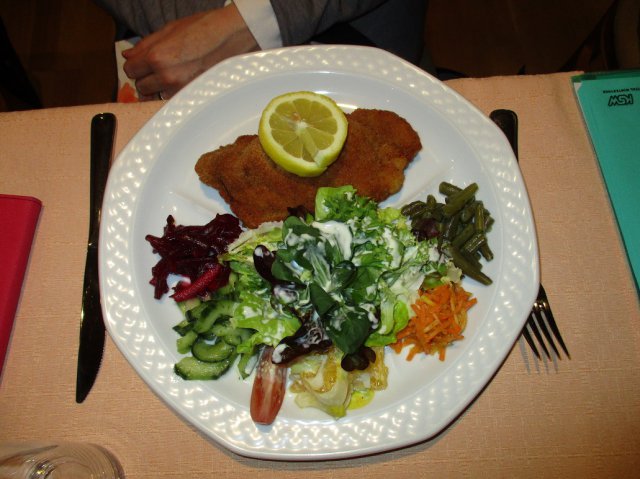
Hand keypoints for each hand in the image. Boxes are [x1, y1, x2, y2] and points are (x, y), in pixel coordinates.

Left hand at [123, 4, 258, 99]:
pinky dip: (174, 94)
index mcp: (157, 57)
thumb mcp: (170, 29)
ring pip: (156, 97)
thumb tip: (128, 55)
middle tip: (159, 67)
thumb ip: (145, 44)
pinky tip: (183, 80)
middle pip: (141, 87)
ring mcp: (180, 90)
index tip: (143, 62)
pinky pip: (173, 101)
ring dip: (160, 88)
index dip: (135, 65)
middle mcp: (166, 77)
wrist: (234, 37)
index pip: (130, 70)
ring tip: (174, 74)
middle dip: (146, 77)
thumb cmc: (205, 28)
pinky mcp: (193, 97)